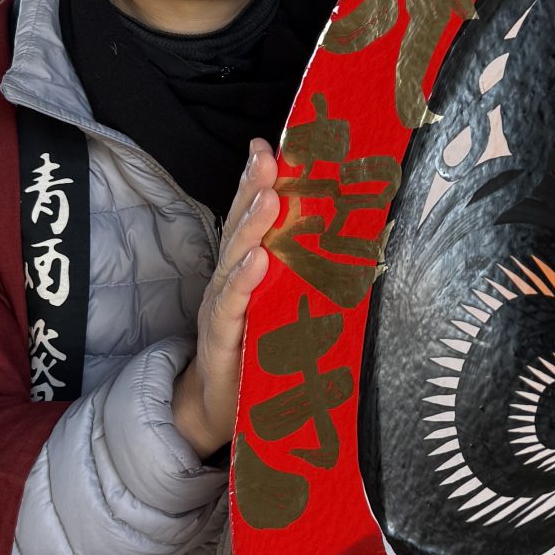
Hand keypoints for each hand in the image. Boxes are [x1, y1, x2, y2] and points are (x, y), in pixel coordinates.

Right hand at [172, 140, 276, 459]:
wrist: (218, 410)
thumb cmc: (254, 355)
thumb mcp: (279, 308)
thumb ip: (295, 276)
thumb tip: (337, 247)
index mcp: (245, 271)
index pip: (250, 219)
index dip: (257, 181)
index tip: (269, 145)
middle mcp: (230, 283)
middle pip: (239, 228)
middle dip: (253, 189)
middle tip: (268, 157)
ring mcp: (221, 309)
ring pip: (233, 261)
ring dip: (250, 227)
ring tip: (268, 197)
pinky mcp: (221, 341)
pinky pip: (230, 307)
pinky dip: (242, 282)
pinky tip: (256, 262)